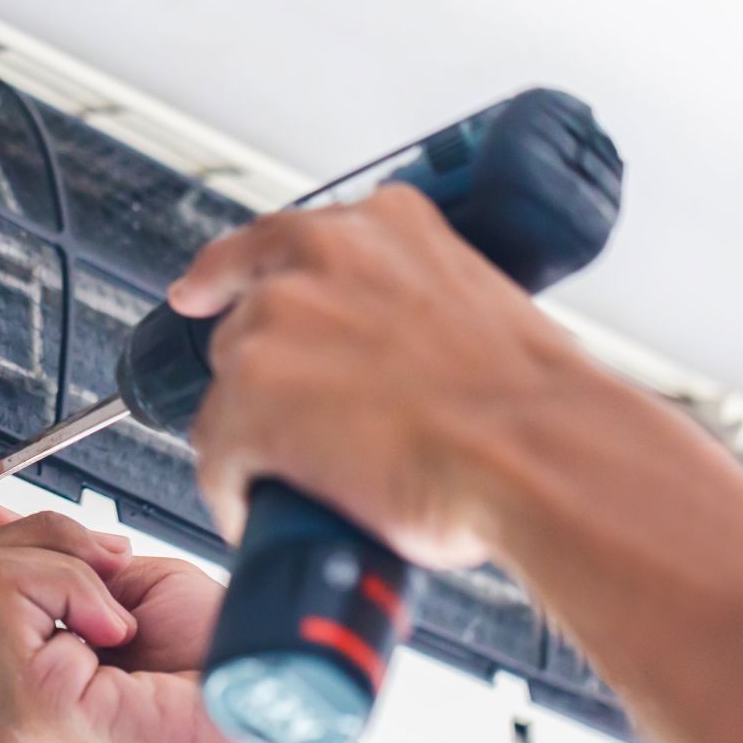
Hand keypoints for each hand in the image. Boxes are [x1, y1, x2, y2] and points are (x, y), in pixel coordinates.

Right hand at [0, 433, 289, 742]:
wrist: (277, 735)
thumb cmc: (230, 681)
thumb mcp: (131, 586)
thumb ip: (57, 560)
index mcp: (25, 684)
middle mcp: (6, 709)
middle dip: (35, 535)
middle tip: (105, 558)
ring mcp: (11, 718)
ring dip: (63, 562)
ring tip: (119, 609)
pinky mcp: (31, 713)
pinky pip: (12, 591)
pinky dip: (73, 584)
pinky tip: (117, 627)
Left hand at [168, 184, 591, 568]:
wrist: (541, 455)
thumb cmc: (533, 407)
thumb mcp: (477, 310)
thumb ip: (413, 310)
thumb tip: (392, 361)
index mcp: (383, 228)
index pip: (273, 239)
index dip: (227, 274)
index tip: (201, 290)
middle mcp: (317, 261)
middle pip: (247, 326)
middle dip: (268, 383)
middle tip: (311, 432)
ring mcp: (275, 328)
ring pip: (229, 396)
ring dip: (255, 441)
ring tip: (308, 481)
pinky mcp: (249, 402)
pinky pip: (218, 459)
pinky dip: (237, 493)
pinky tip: (268, 514)